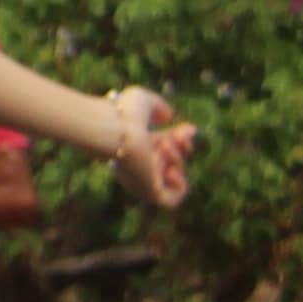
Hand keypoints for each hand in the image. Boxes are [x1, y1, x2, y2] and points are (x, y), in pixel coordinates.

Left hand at [95, 85, 195, 211]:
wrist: (114, 129)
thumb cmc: (122, 113)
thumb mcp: (141, 101)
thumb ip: (157, 106)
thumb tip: (167, 116)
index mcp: (134, 148)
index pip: (164, 149)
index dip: (181, 140)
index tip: (189, 128)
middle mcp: (137, 166)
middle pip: (171, 163)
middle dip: (183, 148)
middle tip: (178, 137)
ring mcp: (140, 180)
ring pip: (173, 178)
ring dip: (179, 162)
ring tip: (165, 147)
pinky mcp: (146, 192)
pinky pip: (170, 200)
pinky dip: (179, 186)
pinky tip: (170, 170)